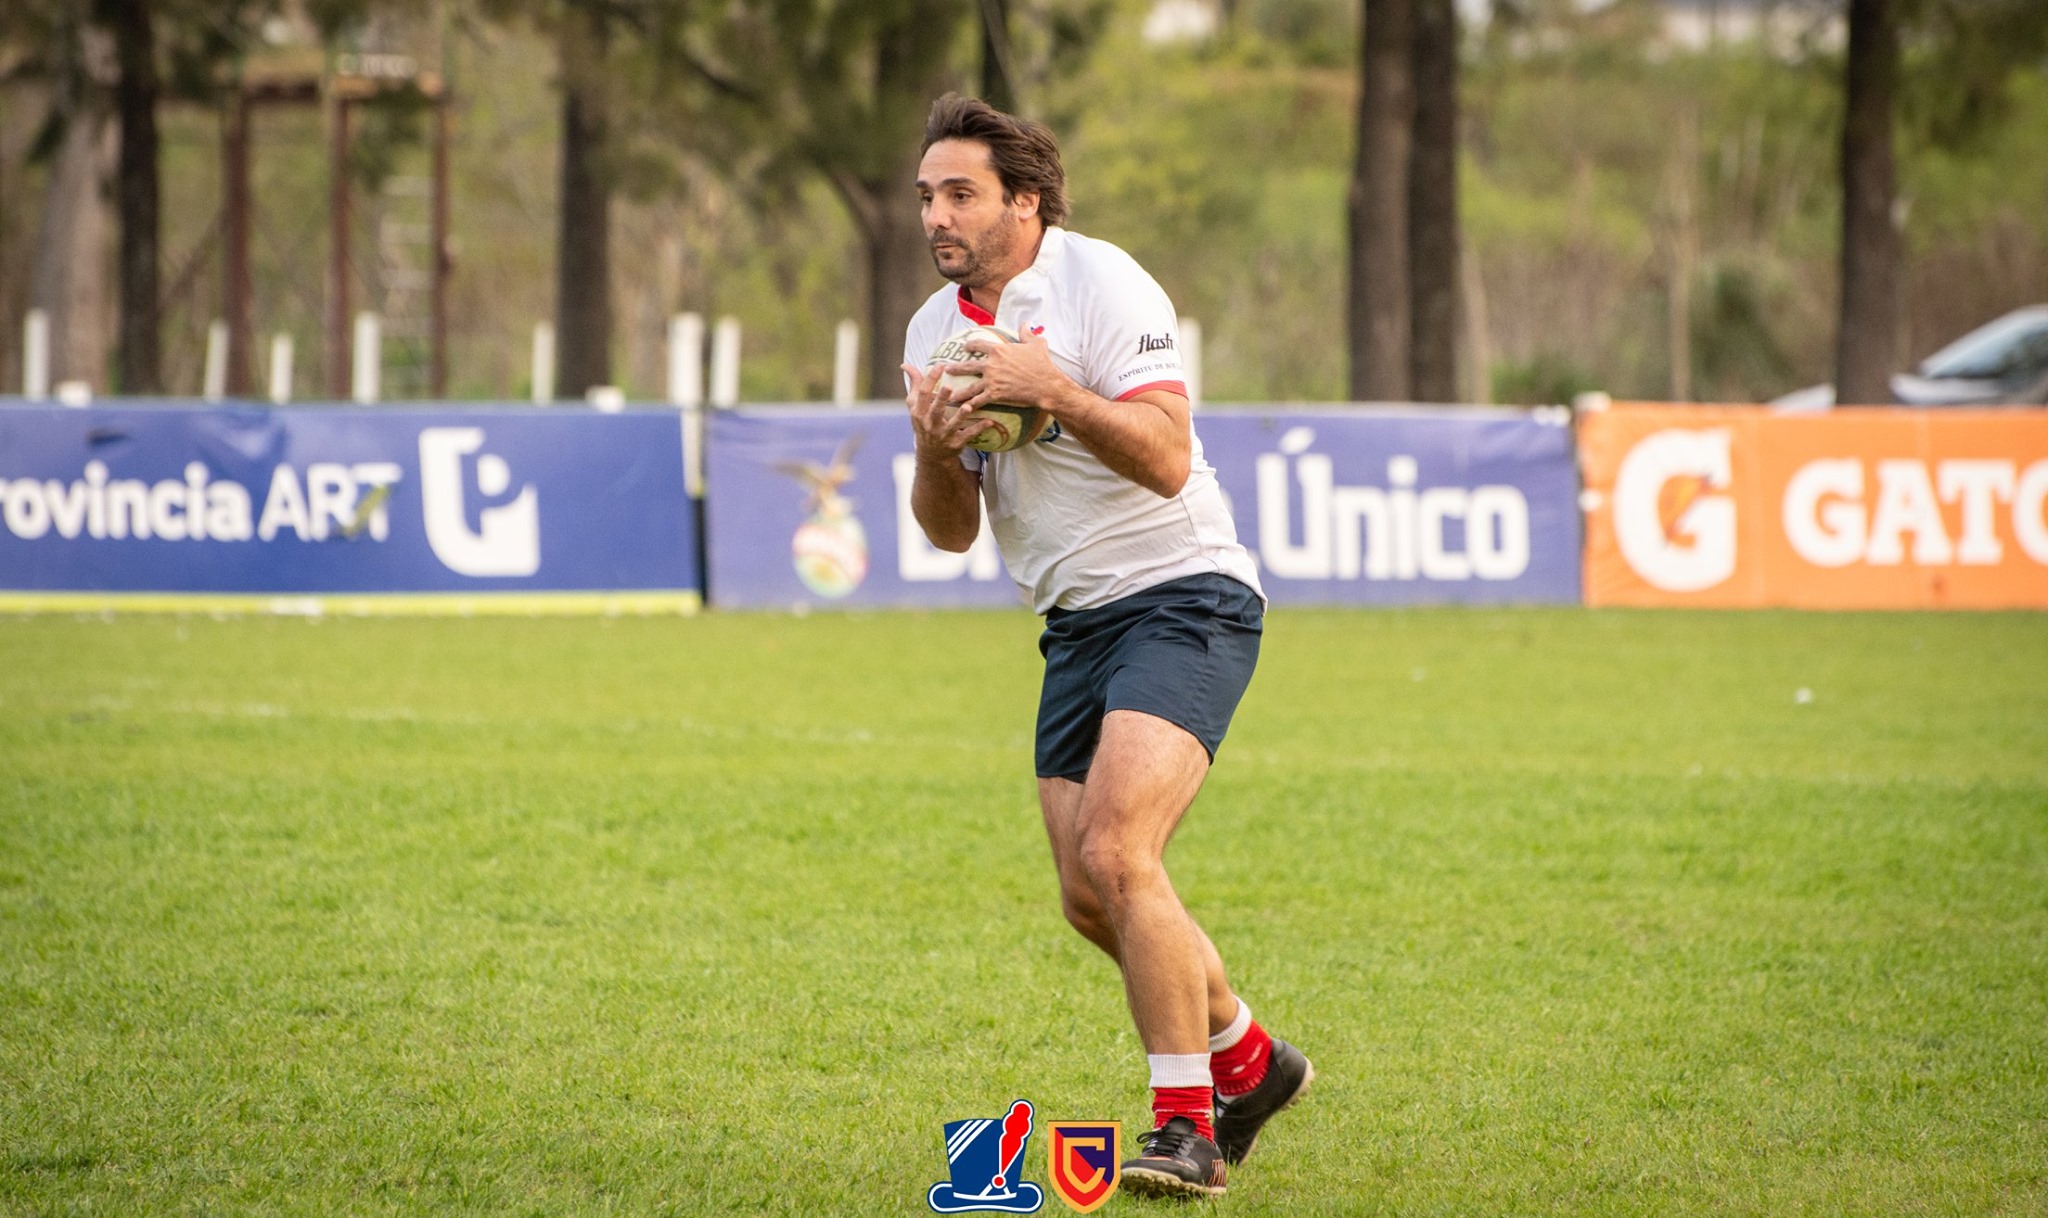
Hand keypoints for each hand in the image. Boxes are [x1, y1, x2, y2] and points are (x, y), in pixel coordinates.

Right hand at [901, 360, 993, 457]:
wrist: (931, 454)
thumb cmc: (924, 423)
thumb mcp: (915, 406)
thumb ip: (915, 385)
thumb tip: (905, 365)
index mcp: (919, 412)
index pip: (923, 394)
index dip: (930, 379)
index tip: (940, 365)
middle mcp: (930, 424)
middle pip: (935, 410)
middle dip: (941, 399)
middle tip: (949, 386)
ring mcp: (943, 435)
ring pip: (952, 424)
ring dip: (961, 416)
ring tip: (968, 407)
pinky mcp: (956, 443)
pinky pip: (968, 435)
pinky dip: (979, 429)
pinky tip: (989, 422)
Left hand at [942, 330, 1069, 413]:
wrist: (1045, 384)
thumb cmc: (1042, 364)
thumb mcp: (1036, 344)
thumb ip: (1026, 333)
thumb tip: (1025, 324)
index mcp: (998, 350)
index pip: (978, 345)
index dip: (970, 345)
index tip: (965, 347)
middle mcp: (991, 364)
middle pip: (968, 365)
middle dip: (956, 368)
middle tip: (947, 369)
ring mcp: (991, 380)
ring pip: (970, 386)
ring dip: (959, 391)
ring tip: (949, 394)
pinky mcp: (995, 394)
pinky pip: (979, 401)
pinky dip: (970, 405)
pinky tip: (964, 409)